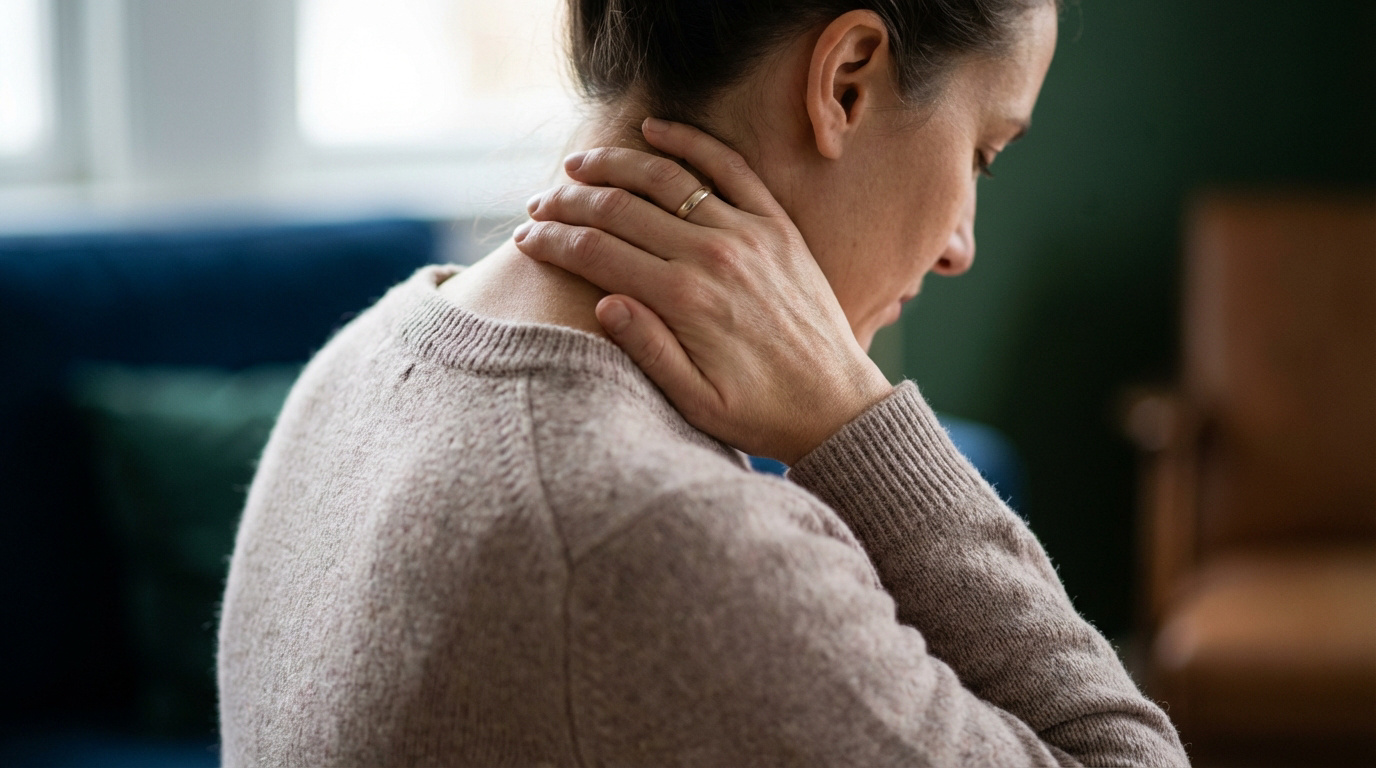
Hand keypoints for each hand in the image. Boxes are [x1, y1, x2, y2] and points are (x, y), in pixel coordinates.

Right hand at [515, 118, 892, 464]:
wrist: (834, 405)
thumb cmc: (759, 413)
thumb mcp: (695, 403)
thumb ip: (648, 351)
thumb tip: (603, 302)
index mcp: (683, 301)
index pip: (596, 252)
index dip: (552, 242)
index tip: (525, 240)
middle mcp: (711, 256)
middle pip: (620, 209)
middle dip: (568, 202)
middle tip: (538, 204)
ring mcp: (747, 233)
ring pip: (666, 178)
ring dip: (614, 165)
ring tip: (578, 166)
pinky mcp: (776, 225)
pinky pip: (729, 167)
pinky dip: (689, 142)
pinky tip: (655, 131)